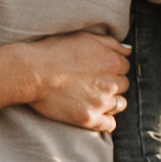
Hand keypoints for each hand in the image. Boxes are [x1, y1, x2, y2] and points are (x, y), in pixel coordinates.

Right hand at [6, 30, 130, 132]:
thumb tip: (128, 50)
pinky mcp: (89, 118)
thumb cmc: (54, 51)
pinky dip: (105, 121)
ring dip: (110, 101)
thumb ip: (111, 43)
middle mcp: (111, 82)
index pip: (125, 66)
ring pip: (119, 105)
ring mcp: (101, 102)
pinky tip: (95, 114)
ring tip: (92, 97)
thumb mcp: (84, 37)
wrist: (31, 73)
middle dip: (112, 84)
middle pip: (123, 85)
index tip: (98, 69)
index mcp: (112, 61)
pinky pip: (110, 124)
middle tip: (93, 82)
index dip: (112, 67)